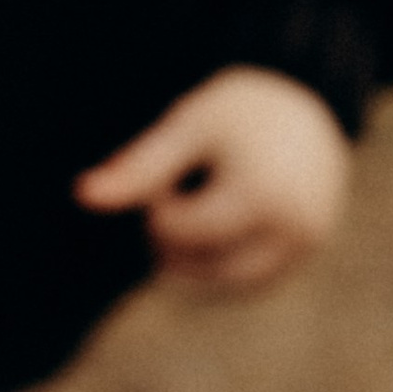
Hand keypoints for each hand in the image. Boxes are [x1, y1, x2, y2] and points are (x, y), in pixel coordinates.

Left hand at [74, 65, 350, 295]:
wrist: (309, 105)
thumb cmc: (240, 111)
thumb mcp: (188, 126)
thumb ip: (139, 167)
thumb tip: (83, 196)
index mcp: (260, 193)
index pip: (178, 232)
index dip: (157, 206)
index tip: (166, 175)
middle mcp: (291, 229)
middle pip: (199, 269)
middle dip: (172, 241)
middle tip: (178, 196)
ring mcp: (303, 247)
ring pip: (223, 286)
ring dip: (193, 261)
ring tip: (195, 210)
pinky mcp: (304, 257)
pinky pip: (248, 284)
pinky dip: (220, 265)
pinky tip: (213, 225)